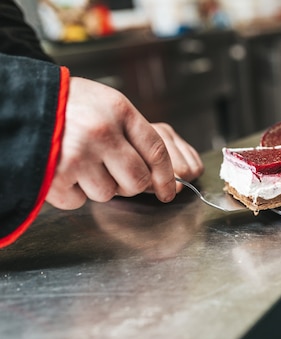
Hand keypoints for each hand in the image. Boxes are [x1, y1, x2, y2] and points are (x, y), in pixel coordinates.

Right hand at [46, 77, 202, 208]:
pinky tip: (62, 170)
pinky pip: (78, 201)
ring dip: (96, 186)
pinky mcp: (56, 175)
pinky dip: (71, 193)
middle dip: (129, 184)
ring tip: (78, 161)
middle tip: (111, 171)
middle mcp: (102, 132)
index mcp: (119, 111)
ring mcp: (79, 154)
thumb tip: (159, 175)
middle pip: (137, 181)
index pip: (157, 151)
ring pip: (108, 194)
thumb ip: (132, 133)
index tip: (168, 191)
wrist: (19, 102)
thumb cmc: (65, 105)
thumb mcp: (105, 103)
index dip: (166, 177)